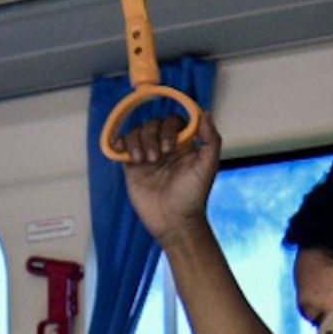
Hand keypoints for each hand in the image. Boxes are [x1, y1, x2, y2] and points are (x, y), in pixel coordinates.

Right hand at [118, 111, 221, 246]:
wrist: (173, 221)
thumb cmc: (192, 196)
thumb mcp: (207, 167)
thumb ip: (211, 140)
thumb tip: (207, 112)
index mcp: (183, 144)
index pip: (173, 121)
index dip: (168, 128)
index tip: (169, 147)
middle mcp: (165, 146)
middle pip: (152, 124)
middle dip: (152, 137)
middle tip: (156, 159)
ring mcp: (147, 155)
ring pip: (137, 132)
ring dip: (137, 142)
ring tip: (142, 161)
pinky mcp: (132, 166)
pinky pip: (122, 145)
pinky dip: (120, 143)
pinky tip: (124, 152)